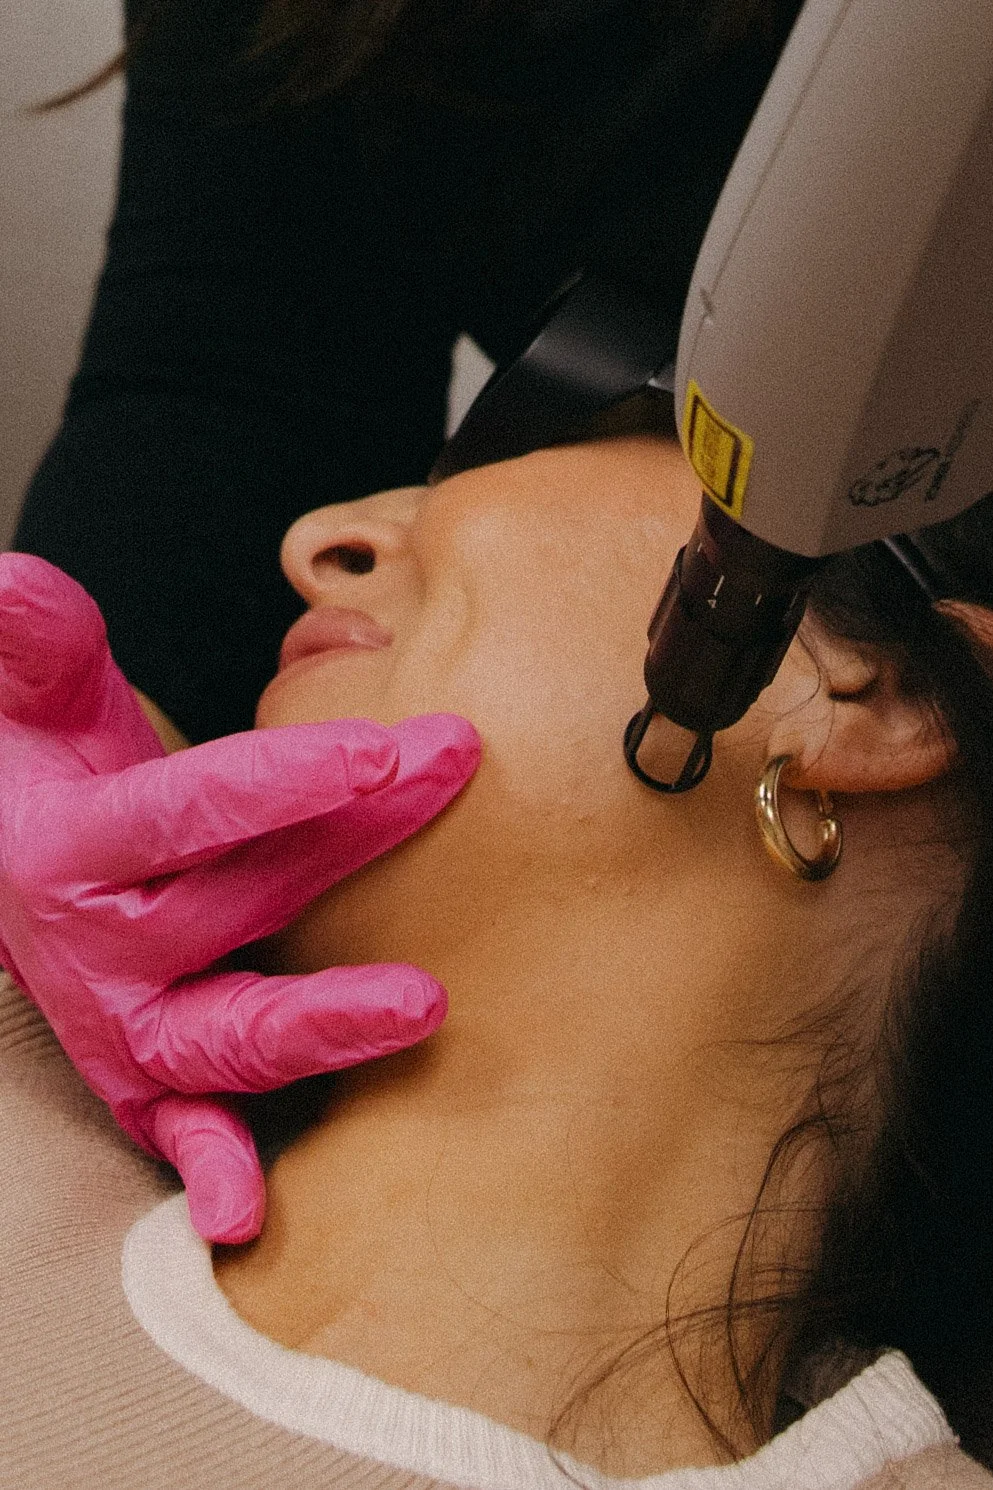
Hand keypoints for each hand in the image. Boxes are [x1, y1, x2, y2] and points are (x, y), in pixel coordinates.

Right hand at [0, 555, 479, 1241]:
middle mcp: (101, 946)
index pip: (191, 811)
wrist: (16, 869)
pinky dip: (209, 1168)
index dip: (285, 779)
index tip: (387, 744)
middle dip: (353, 841)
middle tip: (452, 777)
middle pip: (241, 898)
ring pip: (226, 1030)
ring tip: (422, 1007)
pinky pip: (177, 1129)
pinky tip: (252, 1213)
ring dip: (319, 1025)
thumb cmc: (44, 775)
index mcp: (74, 846)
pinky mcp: (148, 1075)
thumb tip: (11, 581)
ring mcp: (126, 1022)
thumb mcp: (32, 705)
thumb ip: (32, 648)